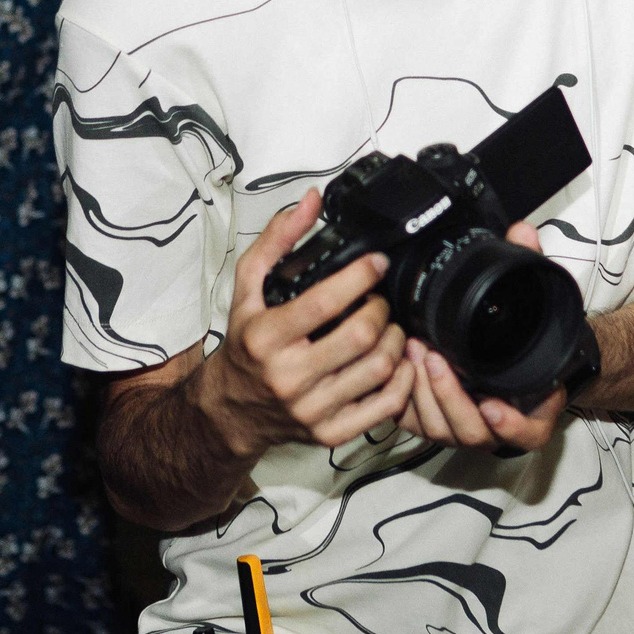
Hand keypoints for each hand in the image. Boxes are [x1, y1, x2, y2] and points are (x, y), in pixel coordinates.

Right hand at [194, 191, 413, 454]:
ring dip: (395, 339)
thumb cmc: (246, 345)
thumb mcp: (247, 289)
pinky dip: (402, 379)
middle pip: (361, 336)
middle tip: (380, 298)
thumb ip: (276, 241)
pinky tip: (396, 360)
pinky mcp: (331, 433)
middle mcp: (289, 376)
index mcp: (268, 337)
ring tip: (388, 326)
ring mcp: (312, 409)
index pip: (326, 302)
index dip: (361, 276)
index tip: (377, 262)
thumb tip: (311, 201)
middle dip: (381, 309)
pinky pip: (385, 406)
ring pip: (379, 369)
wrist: (230, 411)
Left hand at [399, 221, 570, 453]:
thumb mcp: (540, 304)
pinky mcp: (430, 420)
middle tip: (434, 358)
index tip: (492, 404)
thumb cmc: (528, 339)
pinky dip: (402, 396)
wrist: (516, 355)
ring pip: (437, 428)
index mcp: (532, 412)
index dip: (508, 424)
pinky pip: (413, 421)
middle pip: (470, 430)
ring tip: (415, 353)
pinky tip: (398, 363)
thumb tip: (523, 232)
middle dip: (448, 395)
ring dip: (423, 392)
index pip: (524, 431)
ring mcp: (461, 426)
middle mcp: (496, 426)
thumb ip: (534, 268)